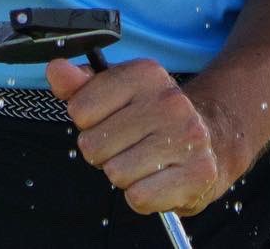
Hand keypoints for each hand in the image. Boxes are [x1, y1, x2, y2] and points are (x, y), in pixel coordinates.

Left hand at [48, 56, 235, 216]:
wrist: (214, 137)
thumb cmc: (153, 115)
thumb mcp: (117, 91)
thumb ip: (80, 84)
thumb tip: (55, 70)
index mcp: (145, 73)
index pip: (80, 109)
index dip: (88, 122)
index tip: (109, 120)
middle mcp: (168, 101)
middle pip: (94, 146)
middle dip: (105, 152)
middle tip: (130, 145)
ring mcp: (186, 137)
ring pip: (115, 174)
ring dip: (124, 174)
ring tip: (145, 161)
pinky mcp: (198, 174)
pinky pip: (139, 198)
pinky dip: (142, 195)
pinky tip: (158, 179)